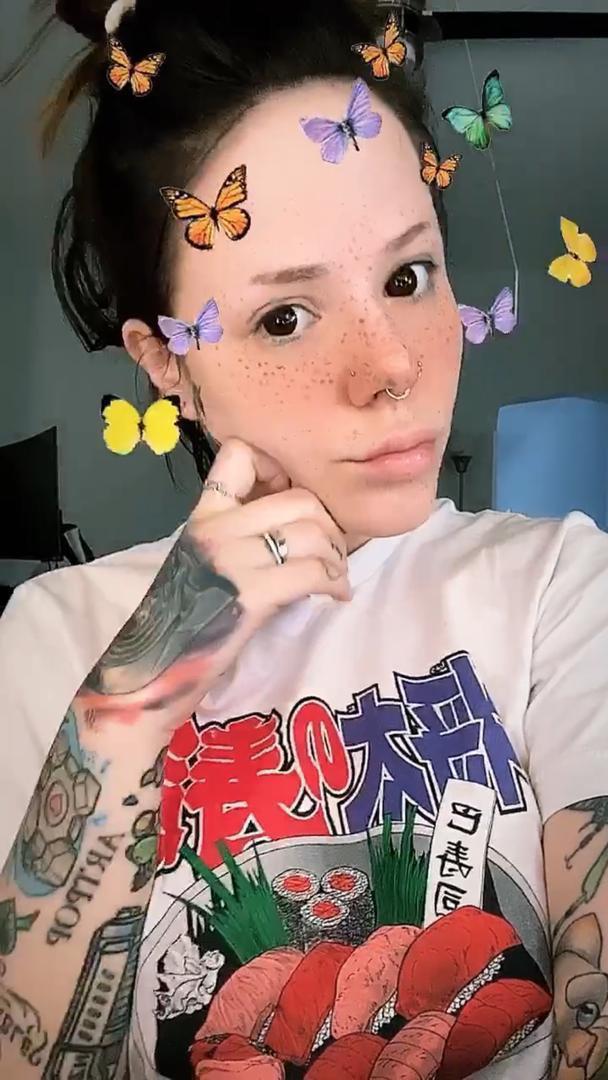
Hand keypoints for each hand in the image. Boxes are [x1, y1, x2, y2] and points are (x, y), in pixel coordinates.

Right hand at [76, 439, 350, 732]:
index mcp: (203, 515)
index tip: (297, 507)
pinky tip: (335, 596)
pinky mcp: (250, 595)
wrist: (148, 674)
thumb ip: (235, 538)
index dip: (281, 471)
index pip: (241, 454)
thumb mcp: (201, 563)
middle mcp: (216, 528)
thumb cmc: (178, 624)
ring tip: (335, 577)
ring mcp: (232, 559)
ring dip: (337, 556)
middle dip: (329, 525)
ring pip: (312, 532)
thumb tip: (293, 530)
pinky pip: (312, 572)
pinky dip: (334, 583)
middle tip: (333, 554)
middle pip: (299, 499)